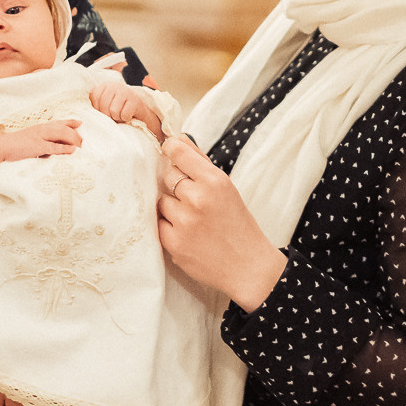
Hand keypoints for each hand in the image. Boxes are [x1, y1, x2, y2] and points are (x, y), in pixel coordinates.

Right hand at [0, 120, 81, 171]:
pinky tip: (72, 151)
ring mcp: (39, 137)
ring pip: (62, 135)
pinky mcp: (37, 147)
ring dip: (73, 140)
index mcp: (39, 127)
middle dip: (75, 134)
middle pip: (64, 128)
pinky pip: (54, 147)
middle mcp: (41, 129)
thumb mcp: (28, 138)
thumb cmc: (13, 145)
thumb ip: (39, 139)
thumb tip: (49, 146)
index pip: (58, 122)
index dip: (70, 122)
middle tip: (83, 141)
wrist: (0, 146)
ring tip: (81, 147)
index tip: (80, 123)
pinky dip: (65, 148)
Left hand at [87, 80, 165, 138]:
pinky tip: (129, 115)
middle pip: (103, 106)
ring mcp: (125, 91)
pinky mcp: (135, 99)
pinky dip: (126, 119)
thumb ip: (94, 106)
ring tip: (121, 114)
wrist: (139, 114)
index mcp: (104, 86)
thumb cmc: (118, 111)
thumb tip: (83, 114)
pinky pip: (124, 114)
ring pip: (113, 111)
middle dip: (109, 115)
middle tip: (115, 114)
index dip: (99, 110)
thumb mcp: (104, 106)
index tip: (105, 111)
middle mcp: (114, 85)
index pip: (94, 99)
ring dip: (118, 117)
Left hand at [156, 134, 285, 311]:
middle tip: (193, 198)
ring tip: (192, 219)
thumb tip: (178, 138)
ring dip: (172, 207)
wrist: (247, 266)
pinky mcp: (173, 243)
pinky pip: (158, 223)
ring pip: (161, 201)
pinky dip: (169, 227)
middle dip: (176, 184)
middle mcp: (197, 198)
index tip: (169, 149)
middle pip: (167, 175)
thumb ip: (200, 162)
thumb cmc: (238, 224)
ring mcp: (184, 222)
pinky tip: (187, 233)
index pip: (179, 153)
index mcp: (214, 181)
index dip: (171, 149)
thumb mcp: (227, 188)